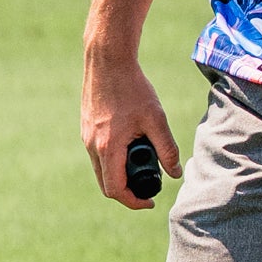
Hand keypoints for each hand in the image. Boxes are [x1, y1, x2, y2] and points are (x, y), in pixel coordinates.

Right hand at [81, 46, 181, 209]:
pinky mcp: (87, 127)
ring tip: (142, 168)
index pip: (115, 190)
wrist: (108, 60)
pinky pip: (97, 154)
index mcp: (107, 147)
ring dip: (119, 175)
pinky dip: (112, 160)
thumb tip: (176, 173)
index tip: (149, 201)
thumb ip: (167, 149)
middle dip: (126, 192)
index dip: (133, 201)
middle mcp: (91, 145)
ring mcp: (86, 136)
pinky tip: (130, 149)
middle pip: (105, 184)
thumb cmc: (132, 88)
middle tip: (147, 189)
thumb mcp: (156, 119)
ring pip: (100, 169)